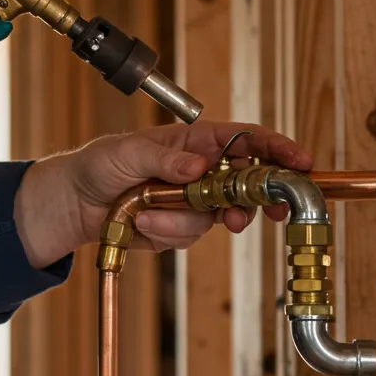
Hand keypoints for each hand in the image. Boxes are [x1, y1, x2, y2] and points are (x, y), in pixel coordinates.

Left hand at [13, 122, 313, 267]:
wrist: (75, 204)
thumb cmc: (99, 164)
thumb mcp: (128, 152)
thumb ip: (165, 158)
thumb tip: (199, 166)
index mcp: (196, 141)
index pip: (248, 140)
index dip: (278, 149)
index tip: (300, 162)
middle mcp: (203, 170)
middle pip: (251, 182)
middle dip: (259, 198)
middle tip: (268, 211)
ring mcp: (195, 200)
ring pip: (219, 216)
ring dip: (187, 220)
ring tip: (150, 214)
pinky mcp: (182, 227)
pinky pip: (191, 235)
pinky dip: (168, 232)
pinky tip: (143, 223)